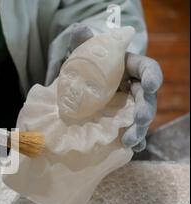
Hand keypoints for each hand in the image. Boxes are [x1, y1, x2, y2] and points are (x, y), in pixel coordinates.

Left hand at [50, 24, 163, 151]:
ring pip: (140, 119)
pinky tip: (132, 149)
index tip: (151, 84)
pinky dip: (134, 142)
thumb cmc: (86, 67)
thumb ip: (83, 43)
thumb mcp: (84, 54)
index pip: (146, 69)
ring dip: (138, 130)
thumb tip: (79, 30)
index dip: (151, 76)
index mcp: (130, 68)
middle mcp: (133, 88)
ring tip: (130, 141)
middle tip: (139, 119)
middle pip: (146, 99)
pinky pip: (130, 132)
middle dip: (145, 109)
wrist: (76, 85)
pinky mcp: (120, 122)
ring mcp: (128, 107)